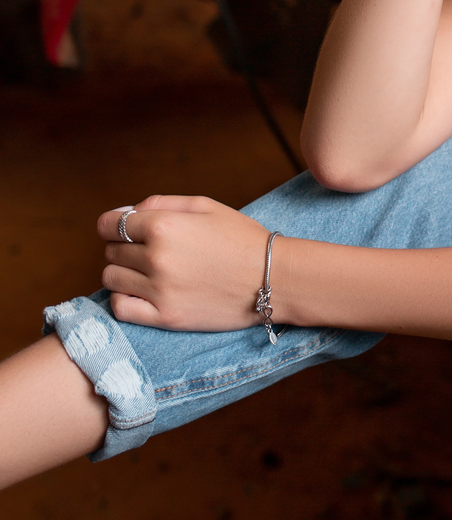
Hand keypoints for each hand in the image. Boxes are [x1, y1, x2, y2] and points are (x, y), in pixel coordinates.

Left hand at [98, 196, 268, 329]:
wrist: (274, 279)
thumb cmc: (242, 238)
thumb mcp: (205, 206)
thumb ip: (161, 202)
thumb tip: (125, 213)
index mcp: (164, 225)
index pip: (109, 224)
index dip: (112, 225)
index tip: (122, 230)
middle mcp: (156, 257)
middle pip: (111, 251)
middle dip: (123, 247)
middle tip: (148, 251)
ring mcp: (159, 290)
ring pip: (111, 278)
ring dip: (123, 272)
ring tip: (146, 272)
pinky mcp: (166, 317)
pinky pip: (120, 308)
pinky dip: (123, 299)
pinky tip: (141, 293)